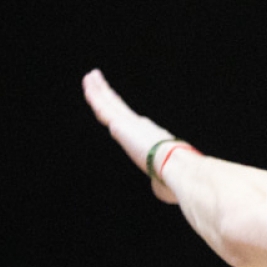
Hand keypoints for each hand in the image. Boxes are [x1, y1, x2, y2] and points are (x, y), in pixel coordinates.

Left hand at [82, 70, 182, 204]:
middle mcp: (139, 128)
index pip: (130, 123)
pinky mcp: (119, 125)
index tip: (116, 104)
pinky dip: (94, 96)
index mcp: (149, 139)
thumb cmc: (175, 178)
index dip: (122, 112)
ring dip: (99, 90)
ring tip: (91, 77)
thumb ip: (158, 183)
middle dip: (109, 95)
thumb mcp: (164, 183)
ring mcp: (129, 125)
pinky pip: (102, 107)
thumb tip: (158, 189)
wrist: (178, 168)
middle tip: (100, 82)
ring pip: (109, 104)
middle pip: (118, 108)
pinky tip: (88, 84)